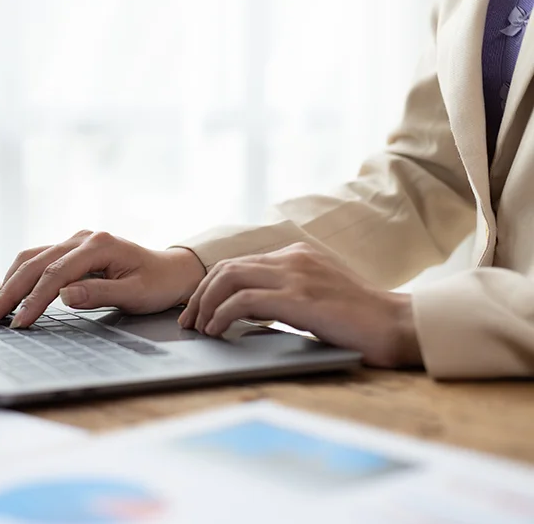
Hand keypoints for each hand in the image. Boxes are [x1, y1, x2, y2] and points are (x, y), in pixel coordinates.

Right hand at [0, 231, 206, 327]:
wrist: (170, 271)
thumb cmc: (157, 284)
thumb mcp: (135, 294)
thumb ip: (99, 294)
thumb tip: (64, 295)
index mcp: (99, 245)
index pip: (56, 275)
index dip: (34, 300)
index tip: (19, 323)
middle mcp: (83, 237)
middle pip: (35, 263)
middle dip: (10, 292)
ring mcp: (75, 241)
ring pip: (32, 258)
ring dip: (10, 282)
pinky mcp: (72, 249)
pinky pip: (39, 259)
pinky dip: (20, 276)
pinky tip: (9, 292)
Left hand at [178, 243, 421, 367]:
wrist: (398, 325)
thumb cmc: (360, 320)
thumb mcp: (319, 296)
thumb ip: (289, 293)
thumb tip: (251, 310)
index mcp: (298, 254)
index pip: (241, 263)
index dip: (212, 286)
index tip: (199, 309)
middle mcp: (293, 258)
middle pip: (227, 267)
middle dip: (200, 294)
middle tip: (189, 321)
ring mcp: (296, 275)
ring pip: (229, 278)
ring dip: (205, 304)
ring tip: (199, 328)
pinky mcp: (299, 298)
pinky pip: (243, 301)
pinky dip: (222, 315)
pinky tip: (217, 331)